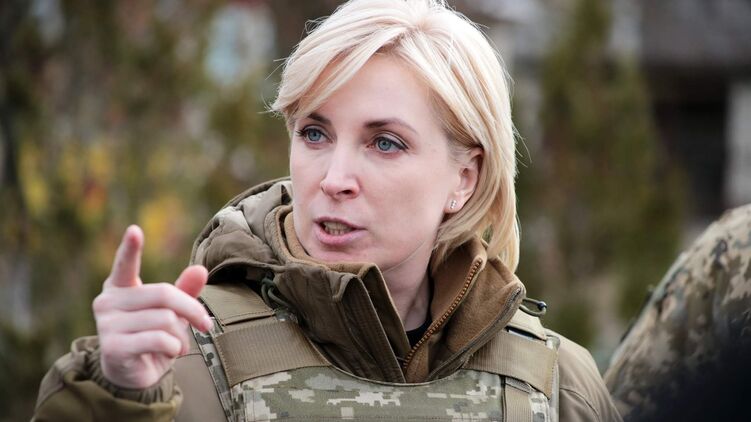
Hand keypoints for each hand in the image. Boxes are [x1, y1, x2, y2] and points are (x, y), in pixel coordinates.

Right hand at [93, 225, 211, 388]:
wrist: (133, 375)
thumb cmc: (152, 335)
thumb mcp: (171, 312)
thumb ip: (184, 290)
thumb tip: (200, 269)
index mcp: (119, 287)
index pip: (124, 265)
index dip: (130, 248)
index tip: (135, 230)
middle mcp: (108, 302)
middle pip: (164, 294)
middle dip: (192, 310)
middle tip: (206, 324)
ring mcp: (107, 325)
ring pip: (165, 319)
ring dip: (181, 335)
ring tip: (177, 344)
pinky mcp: (113, 347)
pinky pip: (159, 340)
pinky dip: (174, 348)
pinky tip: (170, 353)